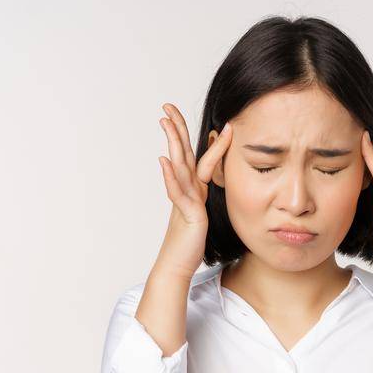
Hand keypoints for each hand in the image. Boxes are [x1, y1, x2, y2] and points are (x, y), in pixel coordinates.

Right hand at [156, 103, 230, 277]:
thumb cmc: (191, 242)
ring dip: (172, 144)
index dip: (200, 138)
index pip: (196, 157)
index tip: (204, 119)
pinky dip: (170, 176)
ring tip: (165, 123)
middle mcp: (187, 191)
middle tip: (167, 107)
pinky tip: (165, 161)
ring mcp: (184, 201)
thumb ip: (203, 197)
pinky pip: (177, 193)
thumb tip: (208, 184)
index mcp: (194, 189)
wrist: (178, 265)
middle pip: (181, 154)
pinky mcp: (186, 214)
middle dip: (176, 130)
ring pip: (179, 167)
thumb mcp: (203, 214)